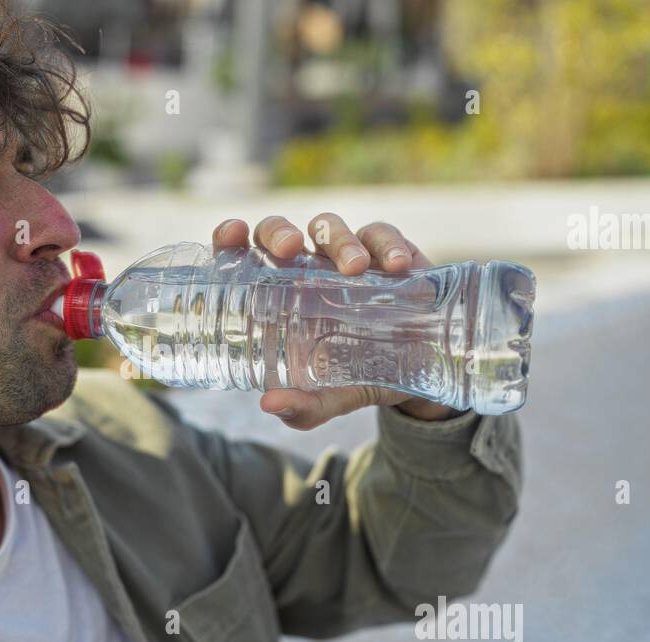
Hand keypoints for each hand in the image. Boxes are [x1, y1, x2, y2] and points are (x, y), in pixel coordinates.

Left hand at [211, 214, 461, 428]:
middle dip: (279, 231)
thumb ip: (304, 406)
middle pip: (281, 232)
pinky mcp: (387, 253)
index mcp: (279, 296)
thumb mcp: (330, 399)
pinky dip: (387, 243)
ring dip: (338, 240)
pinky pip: (381, 234)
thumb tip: (269, 404)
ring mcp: (346, 257)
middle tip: (290, 247)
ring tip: (355, 269)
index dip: (231, 237)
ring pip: (329, 226)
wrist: (418, 375)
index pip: (245, 256)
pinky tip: (396, 266)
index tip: (233, 235)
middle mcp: (307, 269)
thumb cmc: (358, 377)